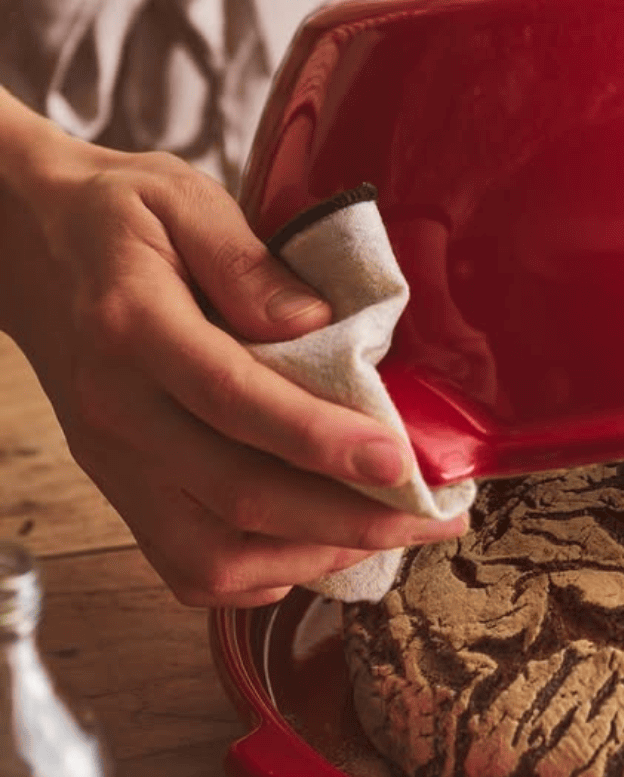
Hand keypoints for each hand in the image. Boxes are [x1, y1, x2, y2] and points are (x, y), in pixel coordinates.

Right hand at [0, 95, 467, 607]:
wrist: (20, 244)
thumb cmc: (117, 218)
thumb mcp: (182, 199)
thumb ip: (246, 260)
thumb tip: (316, 320)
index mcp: (134, 327)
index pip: (234, 400)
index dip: (321, 439)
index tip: (398, 460)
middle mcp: (117, 410)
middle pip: (237, 495)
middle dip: (347, 519)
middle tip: (431, 516)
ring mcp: (114, 461)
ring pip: (211, 554)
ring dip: (311, 557)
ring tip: (391, 534)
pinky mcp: (119, 488)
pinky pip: (184, 568)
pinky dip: (258, 578)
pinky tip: (318, 550)